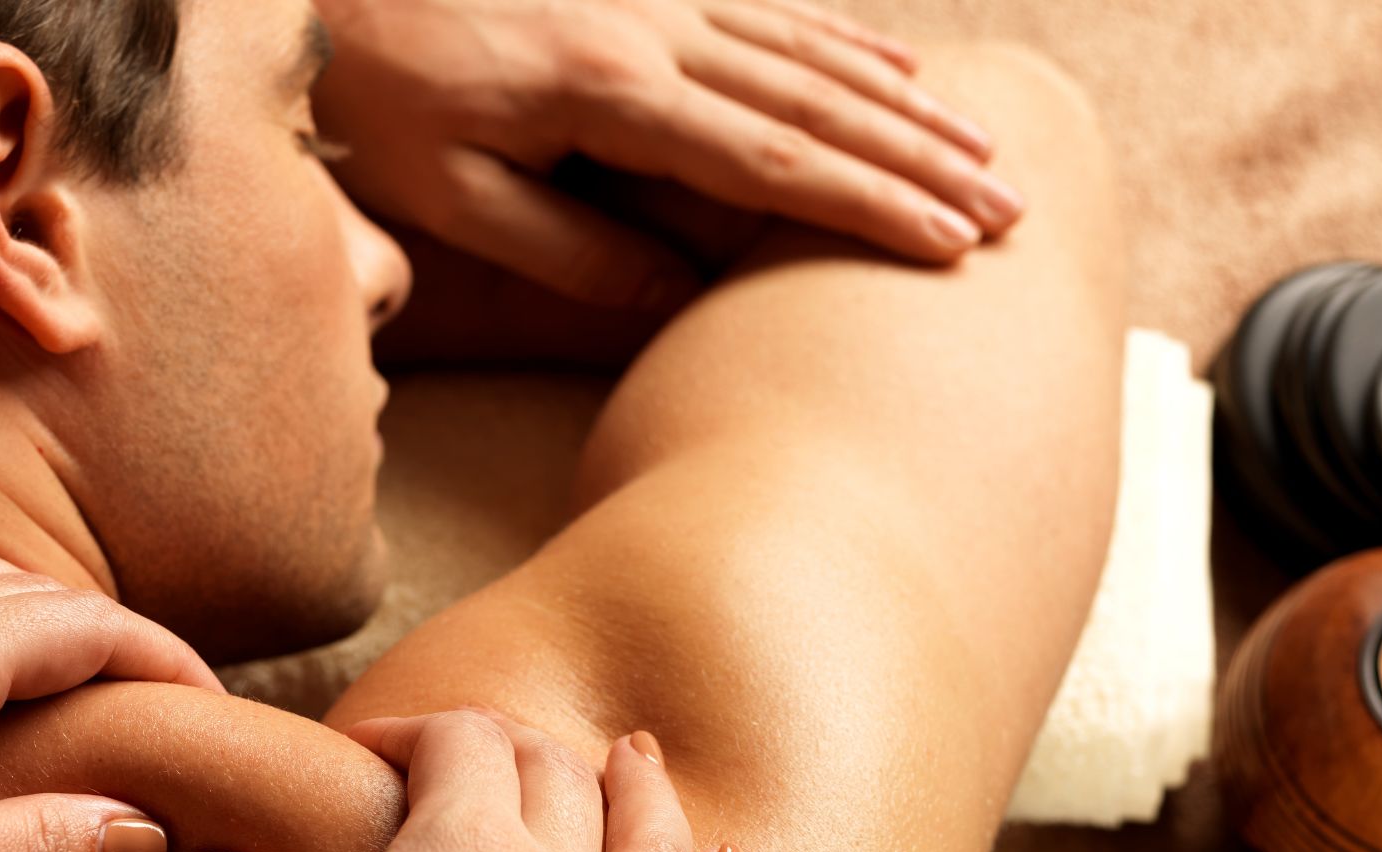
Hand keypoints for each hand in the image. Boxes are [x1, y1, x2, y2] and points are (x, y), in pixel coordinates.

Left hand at [311, 0, 1023, 309]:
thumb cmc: (374, 100)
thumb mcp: (446, 193)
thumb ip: (565, 247)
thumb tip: (677, 294)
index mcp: (607, 92)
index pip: (767, 160)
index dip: (865, 204)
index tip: (947, 243)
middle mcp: (652, 32)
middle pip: (816, 102)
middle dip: (920, 159)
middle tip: (1008, 208)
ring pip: (809, 51)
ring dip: (905, 102)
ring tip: (986, 147)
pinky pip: (770, 10)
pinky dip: (845, 42)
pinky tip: (899, 65)